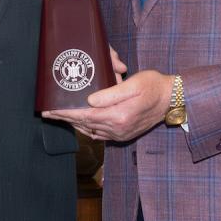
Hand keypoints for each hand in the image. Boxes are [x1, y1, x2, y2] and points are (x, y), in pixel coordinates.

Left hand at [45, 69, 171, 142]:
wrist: (172, 100)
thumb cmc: (154, 86)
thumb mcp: (134, 84)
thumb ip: (111, 93)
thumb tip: (89, 100)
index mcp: (119, 116)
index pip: (84, 115)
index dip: (65, 113)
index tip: (50, 110)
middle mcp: (118, 129)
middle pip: (84, 124)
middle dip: (65, 118)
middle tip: (48, 113)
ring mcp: (121, 134)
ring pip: (90, 130)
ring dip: (74, 124)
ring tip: (60, 117)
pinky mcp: (123, 135)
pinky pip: (100, 134)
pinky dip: (87, 128)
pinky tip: (80, 123)